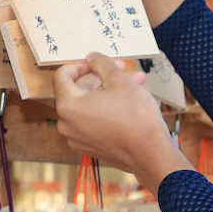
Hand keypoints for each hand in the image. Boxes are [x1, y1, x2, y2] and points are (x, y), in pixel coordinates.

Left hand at [53, 53, 191, 192]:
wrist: (151, 154)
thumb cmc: (136, 118)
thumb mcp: (121, 81)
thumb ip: (102, 64)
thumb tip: (92, 57)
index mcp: (68, 105)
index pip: (62, 76)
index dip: (80, 64)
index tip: (96, 62)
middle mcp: (66, 124)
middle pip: (77, 91)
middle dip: (100, 78)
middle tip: (121, 70)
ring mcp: (77, 138)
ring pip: (88, 106)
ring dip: (107, 92)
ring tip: (133, 84)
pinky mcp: (90, 147)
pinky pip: (93, 121)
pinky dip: (106, 109)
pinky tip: (128, 102)